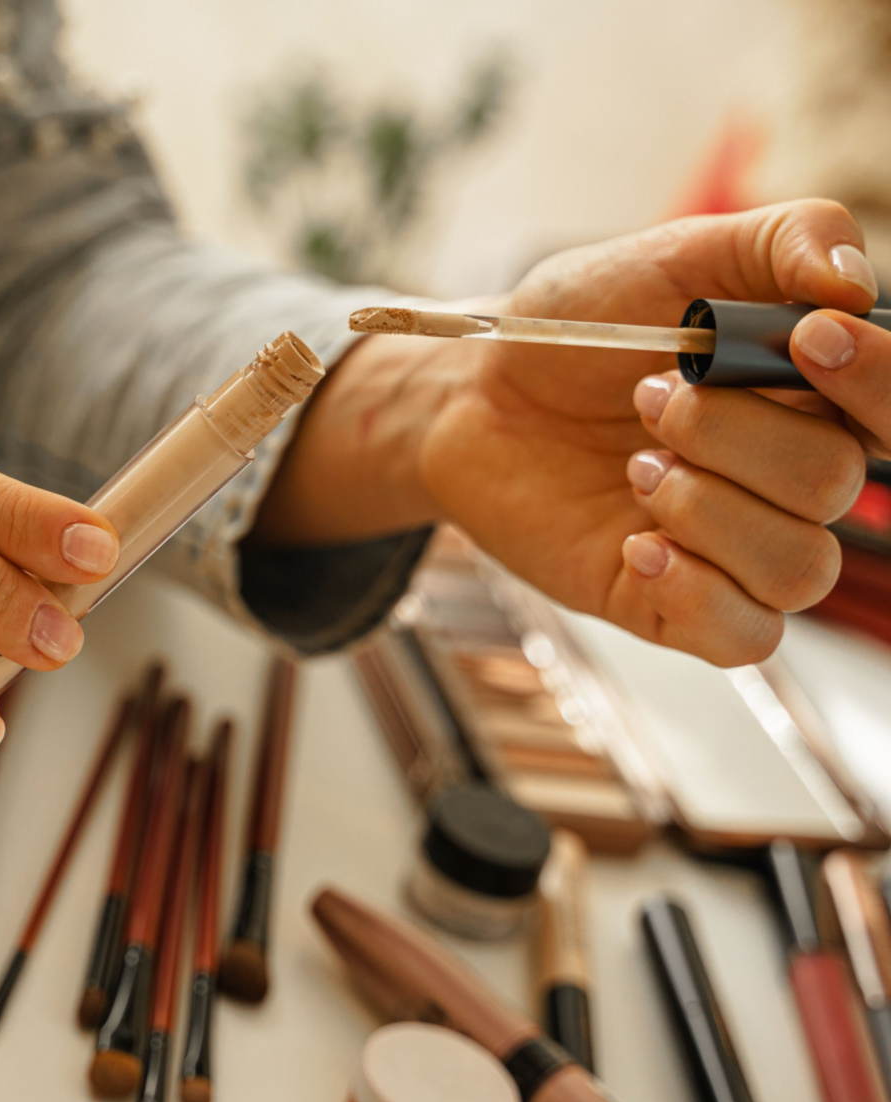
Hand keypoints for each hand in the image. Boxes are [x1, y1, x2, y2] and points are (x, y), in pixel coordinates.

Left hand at [264, 200, 882, 664]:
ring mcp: (729, 548)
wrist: (474, 398)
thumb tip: (855, 282)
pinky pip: (744, 635)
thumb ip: (776, 242)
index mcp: (805, 395)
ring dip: (708, 507)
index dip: (875, 380)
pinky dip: (699, 592)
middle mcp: (781, 478)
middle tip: (648, 399)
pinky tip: (635, 546)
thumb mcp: (669, 260)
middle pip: (835, 484)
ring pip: (800, 566)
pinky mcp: (672, 603)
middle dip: (734, 433)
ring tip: (634, 467)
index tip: (806, 340)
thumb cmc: (572, 331)